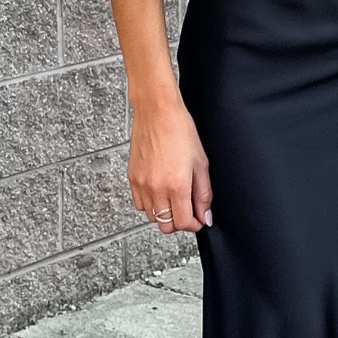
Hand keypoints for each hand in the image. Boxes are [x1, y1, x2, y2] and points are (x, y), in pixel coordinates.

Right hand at [129, 94, 212, 234]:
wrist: (157, 112)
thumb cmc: (180, 131)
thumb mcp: (201, 164)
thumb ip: (203, 195)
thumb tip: (205, 216)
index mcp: (176, 186)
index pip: (184, 223)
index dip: (194, 225)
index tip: (199, 219)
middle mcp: (156, 188)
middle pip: (166, 226)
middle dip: (179, 222)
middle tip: (187, 209)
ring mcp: (141, 185)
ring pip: (152, 217)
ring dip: (165, 213)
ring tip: (174, 197)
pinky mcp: (132, 178)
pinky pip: (140, 204)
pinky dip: (151, 204)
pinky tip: (160, 190)